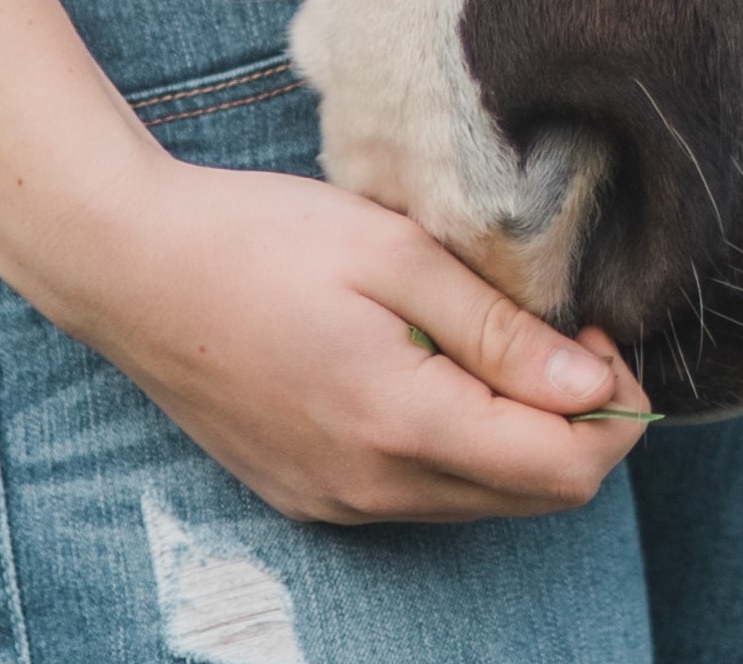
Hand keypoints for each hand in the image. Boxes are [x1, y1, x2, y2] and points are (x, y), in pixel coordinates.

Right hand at [9, 144, 653, 523]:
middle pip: (535, 497)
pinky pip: (423, 496)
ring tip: (502, 342)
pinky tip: (440, 370)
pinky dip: (461, 447)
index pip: (564, 468)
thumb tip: (590, 382)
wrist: (128, 266)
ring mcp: (336, 503)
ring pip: (482, 501)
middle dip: (579, 425)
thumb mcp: (396, 255)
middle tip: (567, 333)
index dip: (614, 407)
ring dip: (521, 437)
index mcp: (401, 424)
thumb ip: (499, 328)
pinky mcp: (309, 496)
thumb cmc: (261, 239)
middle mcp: (372, 490)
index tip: (599, 331)